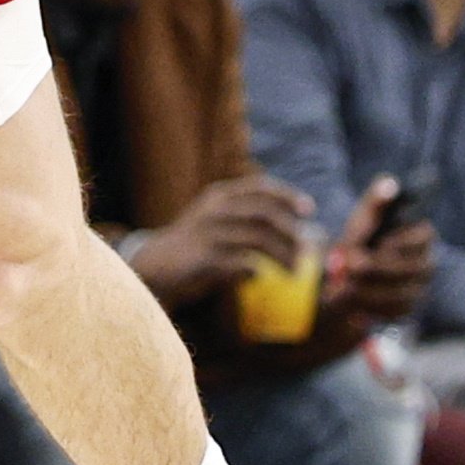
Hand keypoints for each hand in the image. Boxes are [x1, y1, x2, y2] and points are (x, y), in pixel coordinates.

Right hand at [125, 177, 309, 304]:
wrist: (155, 263)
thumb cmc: (196, 244)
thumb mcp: (218, 223)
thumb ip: (249, 222)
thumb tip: (297, 233)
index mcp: (220, 196)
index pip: (260, 187)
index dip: (287, 196)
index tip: (309, 210)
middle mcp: (214, 210)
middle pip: (263, 214)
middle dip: (290, 232)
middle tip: (306, 251)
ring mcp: (208, 233)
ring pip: (257, 239)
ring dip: (281, 256)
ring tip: (294, 272)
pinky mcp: (203, 258)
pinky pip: (240, 263)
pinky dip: (255, 270)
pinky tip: (259, 276)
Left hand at [330, 183, 437, 327]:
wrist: (344, 274)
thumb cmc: (359, 240)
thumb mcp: (363, 218)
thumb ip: (375, 201)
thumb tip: (390, 184)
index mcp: (422, 235)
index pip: (419, 239)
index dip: (393, 243)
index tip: (368, 243)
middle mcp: (427, 263)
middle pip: (411, 269)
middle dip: (377, 268)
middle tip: (349, 266)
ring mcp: (419, 288)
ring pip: (401, 294)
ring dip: (369, 290)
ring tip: (344, 284)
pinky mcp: (407, 309)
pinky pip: (393, 312)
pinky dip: (370, 307)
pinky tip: (351, 298)